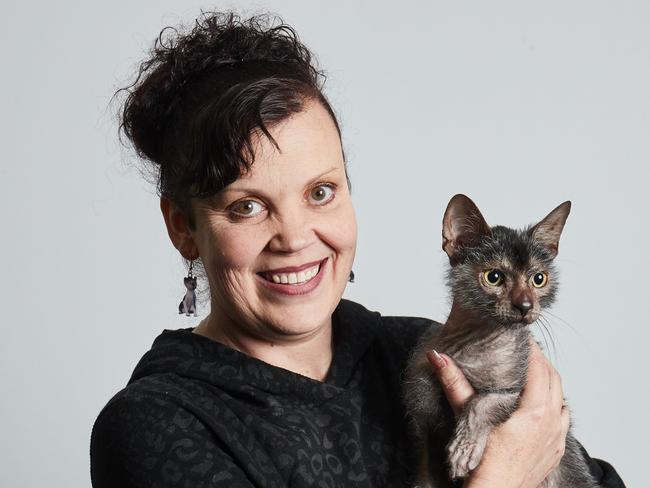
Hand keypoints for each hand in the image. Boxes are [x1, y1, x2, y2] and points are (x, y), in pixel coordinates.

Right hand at [428, 339, 570, 487]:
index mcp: (534, 411)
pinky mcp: (556, 450)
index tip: (521, 337)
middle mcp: (551, 422)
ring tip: (533, 372)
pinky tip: (543, 403)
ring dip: (549, 381)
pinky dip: (555, 404)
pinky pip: (563, 418)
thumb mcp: (468, 417)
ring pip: (561, 398)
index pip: (539, 367)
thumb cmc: (484, 463)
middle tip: (526, 349)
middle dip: (540, 361)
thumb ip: (454, 384)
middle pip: (553, 379)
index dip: (531, 349)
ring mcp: (557, 437)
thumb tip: (438, 356)